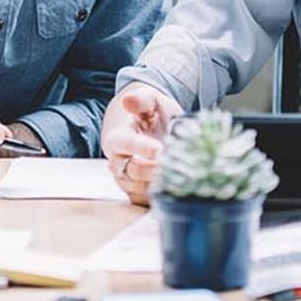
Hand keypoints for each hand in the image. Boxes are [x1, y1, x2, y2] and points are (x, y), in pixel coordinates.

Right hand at [101, 83, 181, 204]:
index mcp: (117, 139)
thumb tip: (129, 99)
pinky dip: (164, 196)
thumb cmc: (153, 117)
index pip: (124, 144)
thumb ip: (141, 100)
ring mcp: (128, 182)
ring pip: (141, 189)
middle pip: (133, 171)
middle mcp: (118, 164)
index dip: (141, 147)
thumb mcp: (150, 102)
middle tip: (175, 166)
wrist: (159, 133)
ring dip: (161, 185)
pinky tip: (181, 187)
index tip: (159, 149)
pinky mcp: (139, 195)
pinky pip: (148, 201)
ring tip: (182, 178)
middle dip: (154, 170)